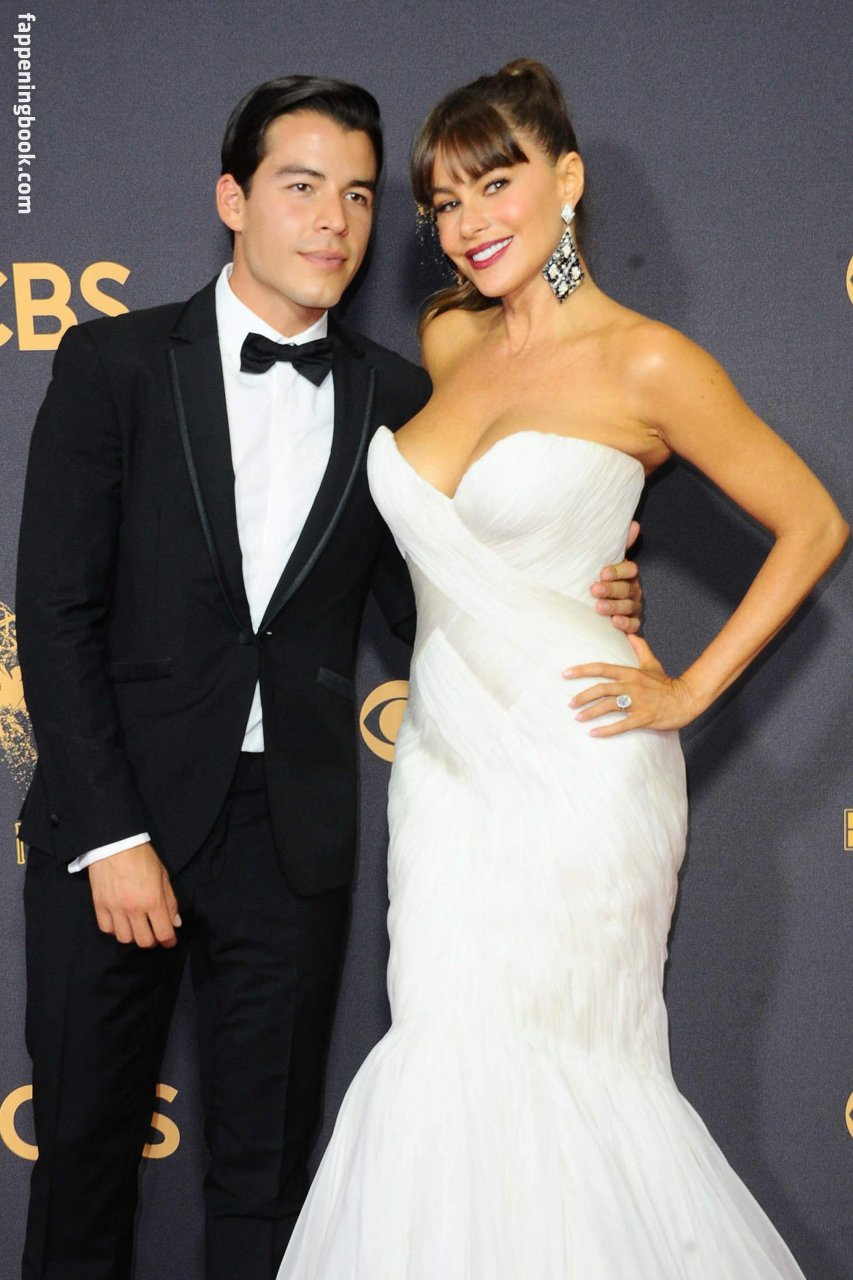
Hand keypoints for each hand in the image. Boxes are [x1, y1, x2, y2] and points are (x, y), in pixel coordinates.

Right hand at [88, 842, 181, 948]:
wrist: (115, 843)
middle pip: (144, 941)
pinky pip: (107, 929)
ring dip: (133, 936)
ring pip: (124, 939)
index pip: (163, 932)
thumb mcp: (163, 876)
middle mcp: (134, 908)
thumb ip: (170, 901)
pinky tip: (120, 921)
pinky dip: (115, 929)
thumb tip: (175, 922)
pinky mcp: (99, 905)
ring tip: (137, 927)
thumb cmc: (142, 857)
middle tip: (154, 934)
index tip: (170, 941)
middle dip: (152, 941)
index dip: (169, 941)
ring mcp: (115, 908)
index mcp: (153, 900)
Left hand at [564, 635, 697, 736]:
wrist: (687, 699)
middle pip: (601, 689)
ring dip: (591, 712)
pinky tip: (593, 733)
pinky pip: (622, 725)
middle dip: (582, 696)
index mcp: (631, 673)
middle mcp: (631, 686)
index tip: (566, 673)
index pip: (602, 668)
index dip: (582, 670)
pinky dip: (606, 730)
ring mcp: (638, 702)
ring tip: (578, 718)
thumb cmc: (666, 683)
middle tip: (570, 704)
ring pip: (608, 706)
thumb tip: (631, 633)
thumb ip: (640, 648)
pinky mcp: (644, 717)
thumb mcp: (652, 664)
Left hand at [591, 520, 641, 633]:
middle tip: (594, 590)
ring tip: (599, 608)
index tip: (602, 573)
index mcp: (629, 574)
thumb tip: (634, 524)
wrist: (595, 605)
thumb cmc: (602, 581)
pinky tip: (616, 624)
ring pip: (629, 607)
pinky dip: (625, 626)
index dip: (618, 571)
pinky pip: (633, 626)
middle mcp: (634, 590)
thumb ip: (618, 546)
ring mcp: (633, 607)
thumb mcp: (608, 562)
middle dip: (611, 590)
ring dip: (614, 607)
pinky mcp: (632, 623)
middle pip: (627, 589)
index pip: (630, 570)